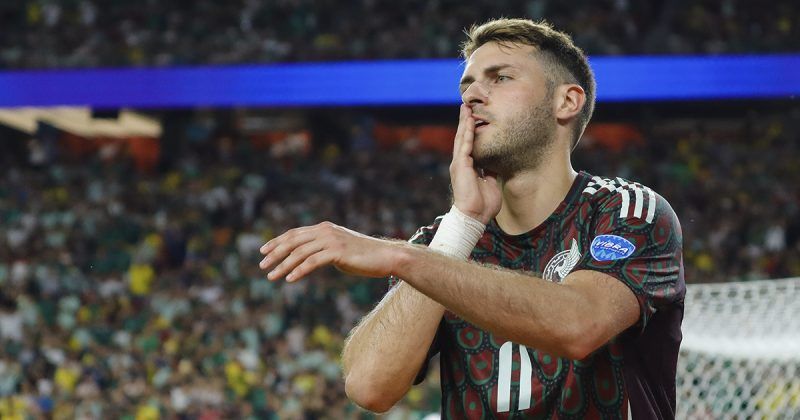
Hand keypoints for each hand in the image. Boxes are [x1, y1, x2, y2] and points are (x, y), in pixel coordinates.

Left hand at [258, 222, 399, 281]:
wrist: (385, 257)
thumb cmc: (364, 256)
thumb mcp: (339, 250)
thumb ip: (323, 250)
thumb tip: (309, 259)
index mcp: (324, 228)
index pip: (294, 233)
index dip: (277, 241)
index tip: (263, 251)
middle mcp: (325, 231)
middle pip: (293, 241)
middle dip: (275, 253)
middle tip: (261, 265)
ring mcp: (331, 241)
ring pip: (300, 252)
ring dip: (283, 265)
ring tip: (271, 276)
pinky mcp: (337, 252)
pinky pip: (313, 262)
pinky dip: (299, 270)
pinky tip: (290, 279)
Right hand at [450, 104, 501, 223]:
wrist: (473, 216)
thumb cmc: (482, 204)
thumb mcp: (490, 183)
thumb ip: (490, 171)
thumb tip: (494, 163)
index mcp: (468, 167)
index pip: (469, 145)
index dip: (471, 131)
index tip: (474, 118)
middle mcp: (461, 163)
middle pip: (463, 138)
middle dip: (465, 122)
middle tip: (466, 106)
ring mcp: (460, 164)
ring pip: (462, 138)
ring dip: (464, 122)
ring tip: (466, 108)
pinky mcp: (460, 166)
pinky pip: (465, 145)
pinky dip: (468, 133)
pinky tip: (470, 121)